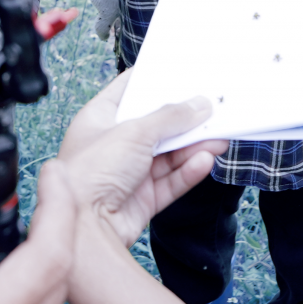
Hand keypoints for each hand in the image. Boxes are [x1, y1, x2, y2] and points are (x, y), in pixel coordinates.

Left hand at [52, 73, 222, 248]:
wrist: (84, 229)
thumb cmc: (89, 175)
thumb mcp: (134, 132)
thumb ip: (170, 118)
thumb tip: (198, 105)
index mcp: (99, 119)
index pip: (128, 91)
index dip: (154, 82)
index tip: (182, 74)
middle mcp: (113, 146)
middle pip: (155, 126)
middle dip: (184, 119)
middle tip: (211, 108)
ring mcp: (128, 174)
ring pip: (168, 156)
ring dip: (193, 146)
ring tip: (218, 135)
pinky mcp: (141, 200)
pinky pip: (171, 182)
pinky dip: (189, 171)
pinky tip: (205, 159)